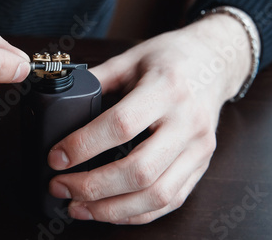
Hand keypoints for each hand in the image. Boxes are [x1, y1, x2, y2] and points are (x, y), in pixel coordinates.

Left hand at [48, 14, 251, 223]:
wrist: (215, 62)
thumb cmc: (170, 58)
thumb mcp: (131, 58)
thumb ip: (97, 79)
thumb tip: (60, 102)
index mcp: (166, 89)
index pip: (121, 125)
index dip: (83, 146)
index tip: (56, 158)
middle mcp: (187, 122)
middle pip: (139, 170)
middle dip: (92, 187)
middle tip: (60, 187)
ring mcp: (199, 148)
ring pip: (156, 195)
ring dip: (111, 209)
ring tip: (77, 207)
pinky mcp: (202, 165)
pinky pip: (171, 201)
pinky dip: (136, 213)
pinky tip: (109, 211)